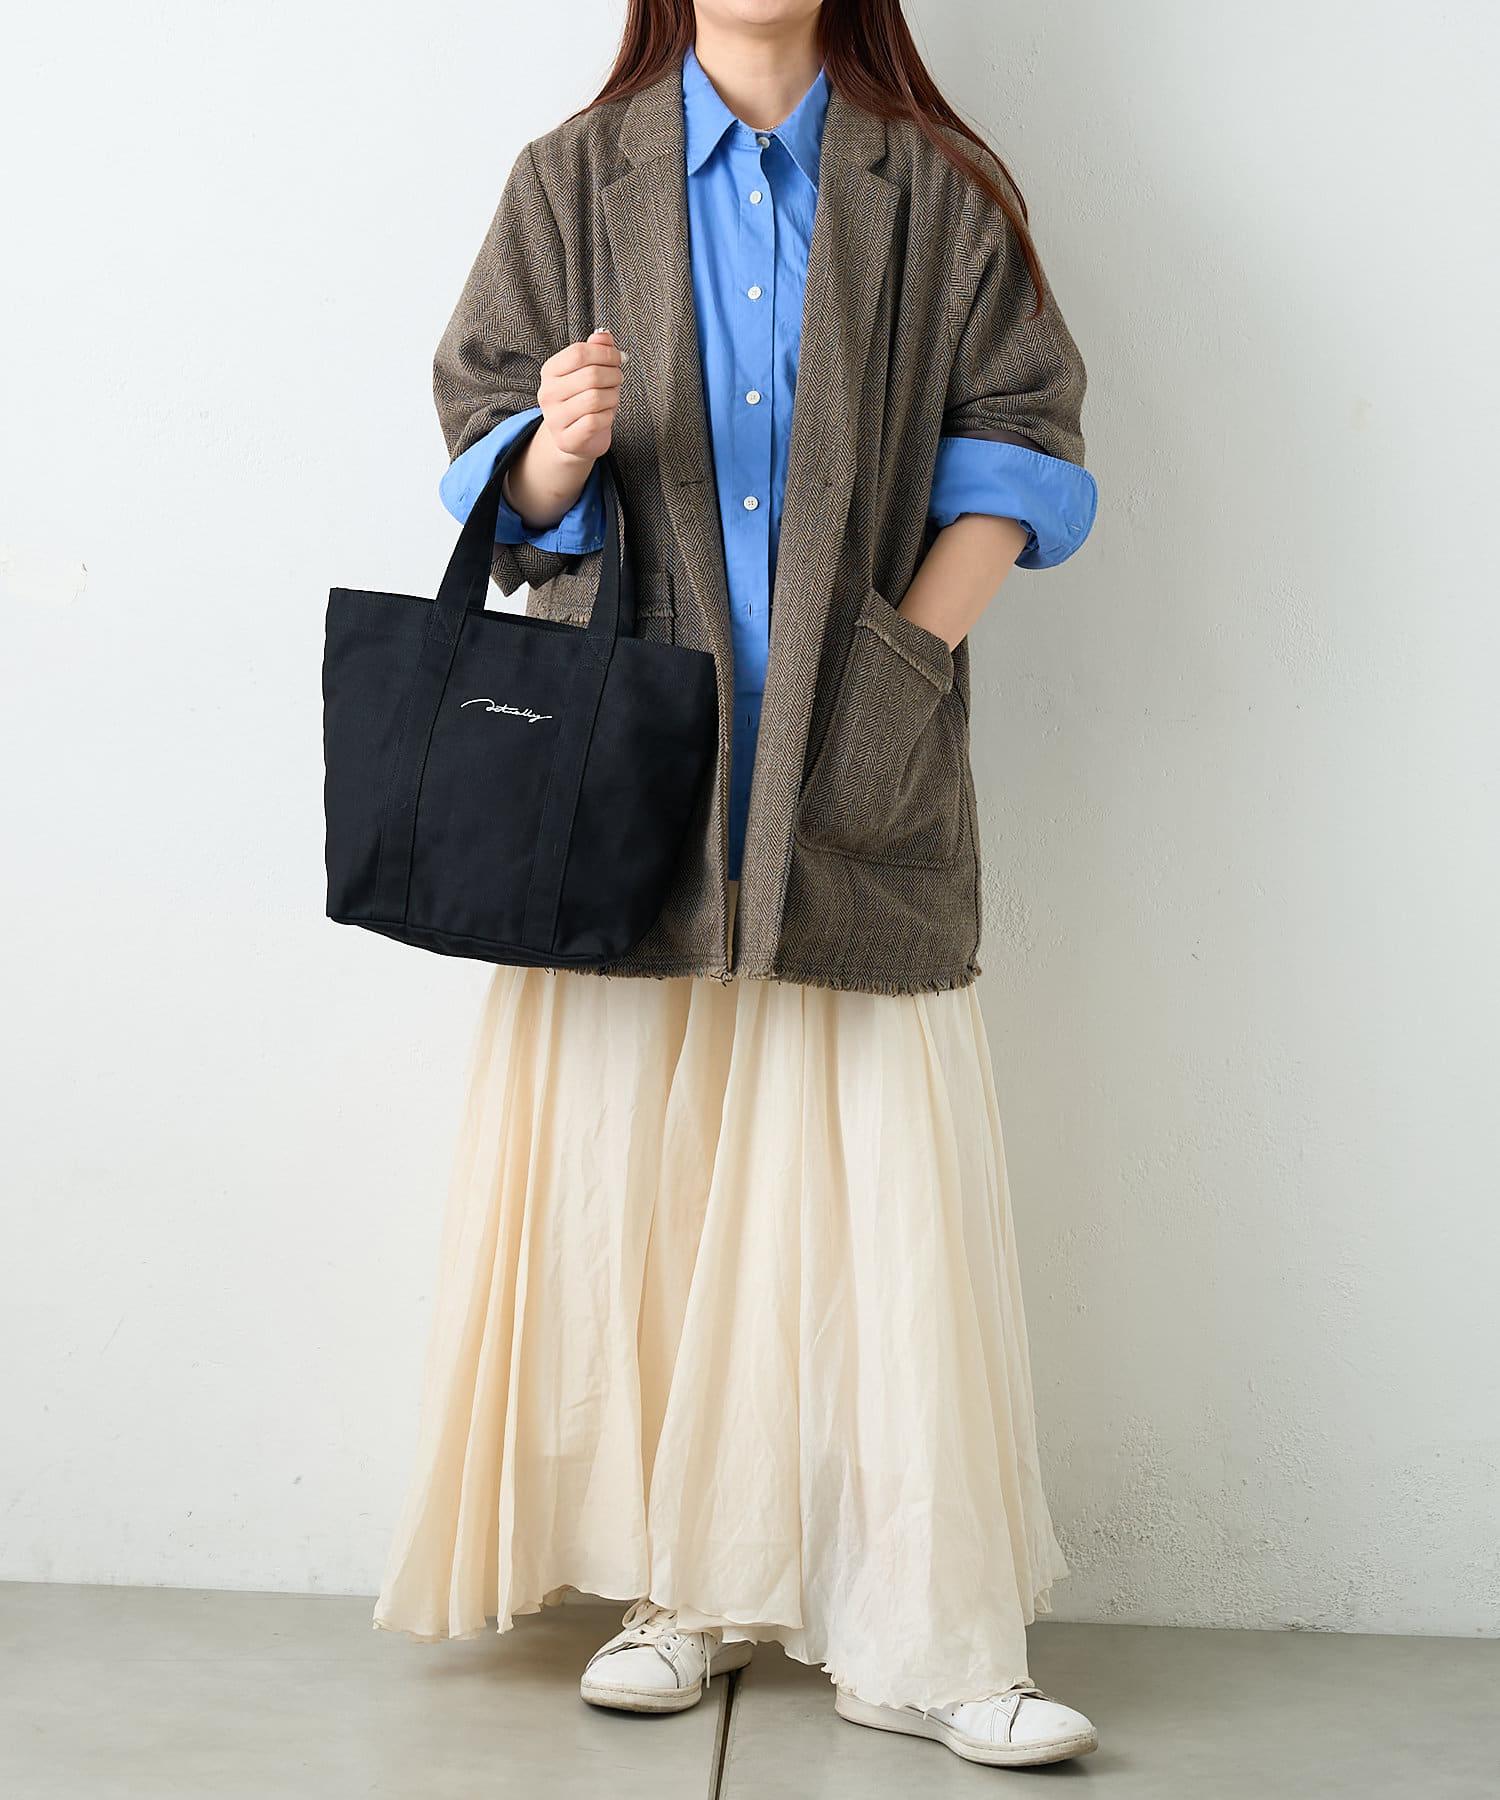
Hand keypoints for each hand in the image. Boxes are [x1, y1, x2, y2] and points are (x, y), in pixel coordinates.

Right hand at [537, 329, 624, 464]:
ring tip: (612, 398)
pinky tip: (605, 415)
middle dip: (613, 375)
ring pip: (595, 398)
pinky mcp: (567, 439)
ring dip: (613, 396)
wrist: (576, 438)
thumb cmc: (584, 400)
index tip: (618, 357)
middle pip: (591, 375)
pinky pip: (595, 421)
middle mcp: (548, 393)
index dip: (605, 353)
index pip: (579, 353)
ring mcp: (554, 418)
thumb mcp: (589, 371)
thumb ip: (596, 350)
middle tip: (618, 379)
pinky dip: (608, 416)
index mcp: (550, 371)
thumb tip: (604, 335)